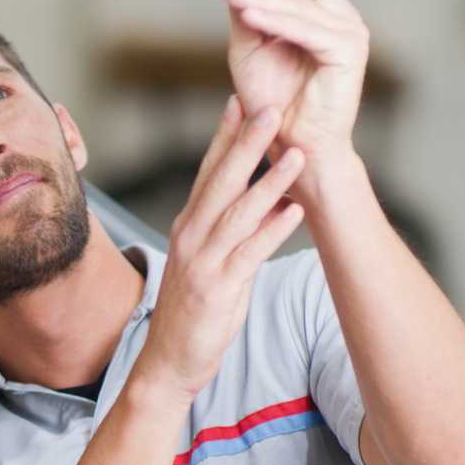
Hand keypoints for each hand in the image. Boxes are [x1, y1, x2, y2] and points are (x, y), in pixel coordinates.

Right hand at [133, 98, 307, 400]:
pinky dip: (272, 231)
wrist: (168, 362)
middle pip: (221, 181)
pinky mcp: (217, 288)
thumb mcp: (207, 263)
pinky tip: (294, 212)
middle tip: (269, 109)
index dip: (224, 136)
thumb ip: (231, 230)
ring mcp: (202, 262)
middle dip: (246, 143)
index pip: (206, 172)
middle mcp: (191, 237)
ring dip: (270, 181)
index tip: (241, 102)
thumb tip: (267, 200)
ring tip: (296, 155)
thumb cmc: (192, 313)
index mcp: (188, 226)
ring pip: (238, 212)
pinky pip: (249, 253)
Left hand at [220, 0, 370, 161]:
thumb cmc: (273, 99)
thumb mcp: (249, 46)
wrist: (291, 143)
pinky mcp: (349, 51)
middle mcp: (339, 14)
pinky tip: (249, 16)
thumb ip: (246, 11)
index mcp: (320, 9)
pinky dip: (276, 19)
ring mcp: (349, 31)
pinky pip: (309, 27)